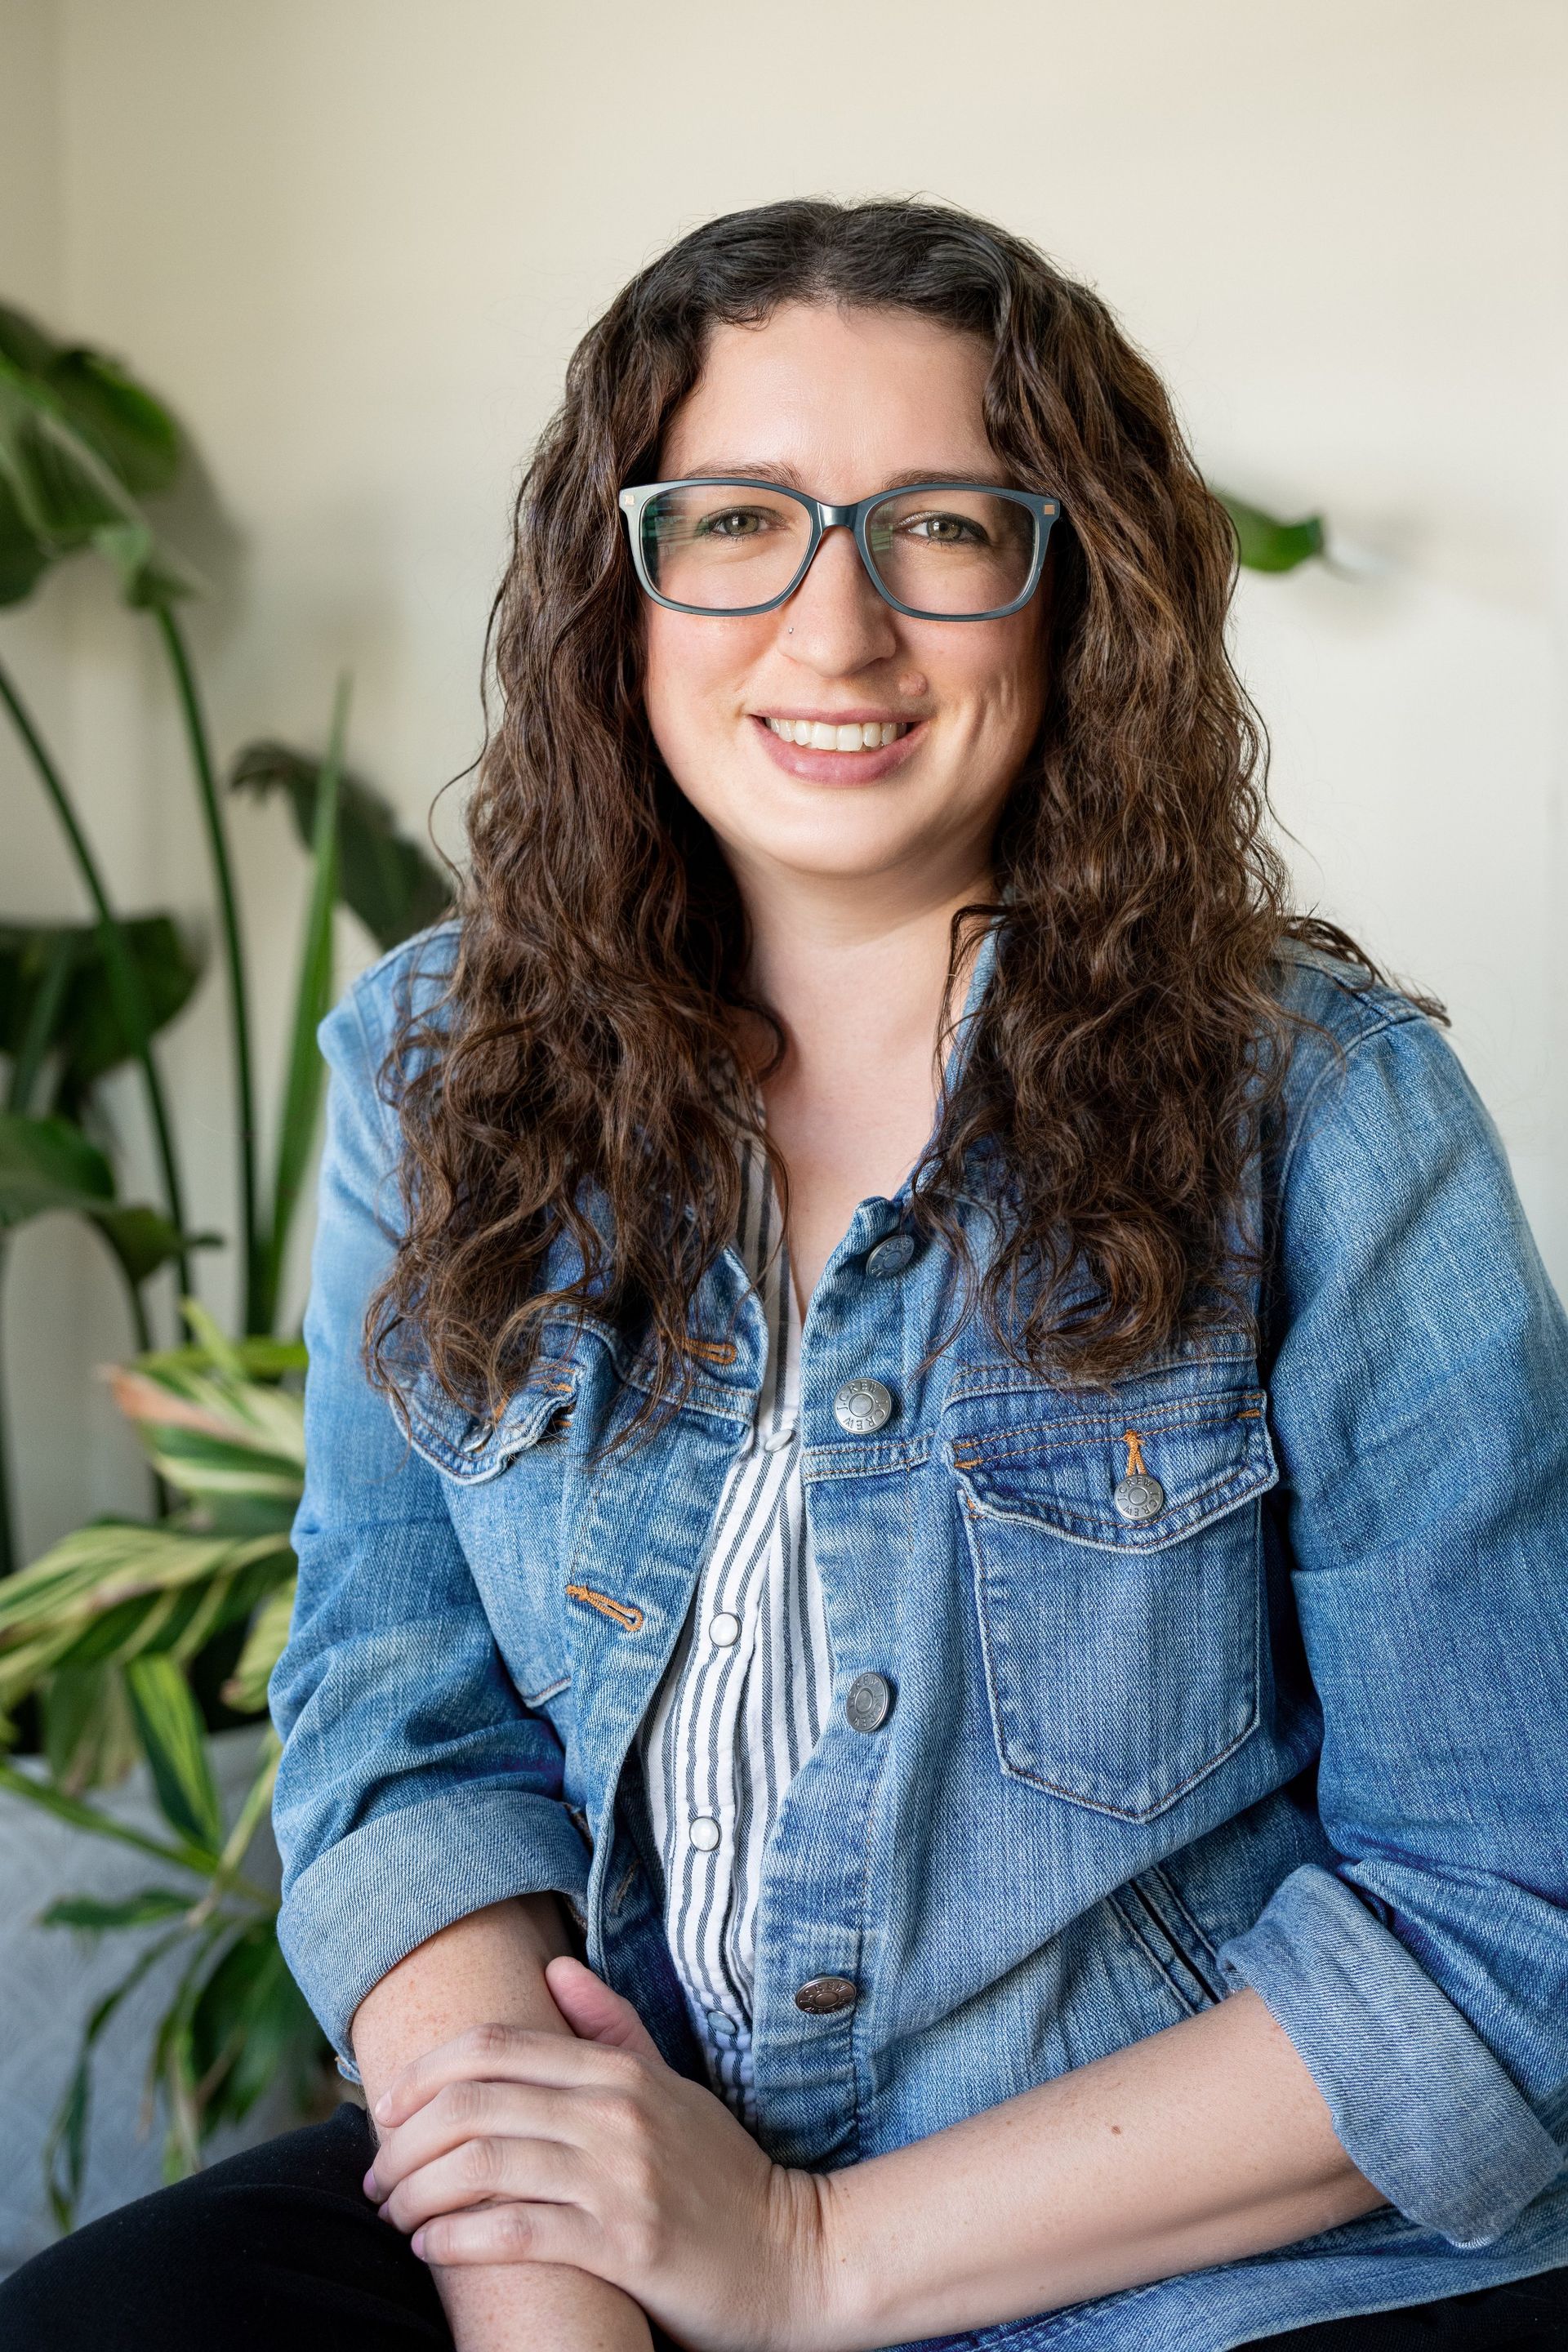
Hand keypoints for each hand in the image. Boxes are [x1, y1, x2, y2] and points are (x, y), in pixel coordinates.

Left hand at [365, 1955, 834, 2351]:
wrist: (797, 2255)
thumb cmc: (723, 2175)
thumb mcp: (672, 2087)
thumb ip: (612, 2028)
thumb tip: (555, 1966)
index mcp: (619, 2072)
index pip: (496, 2046)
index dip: (425, 2070)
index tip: (386, 2106)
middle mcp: (616, 2113)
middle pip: (476, 2101)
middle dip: (405, 2138)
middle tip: (376, 2174)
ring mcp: (621, 2178)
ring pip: (485, 2163)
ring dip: (419, 2189)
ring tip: (393, 2212)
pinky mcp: (627, 2245)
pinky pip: (518, 2232)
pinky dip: (458, 2235)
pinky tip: (431, 2244)